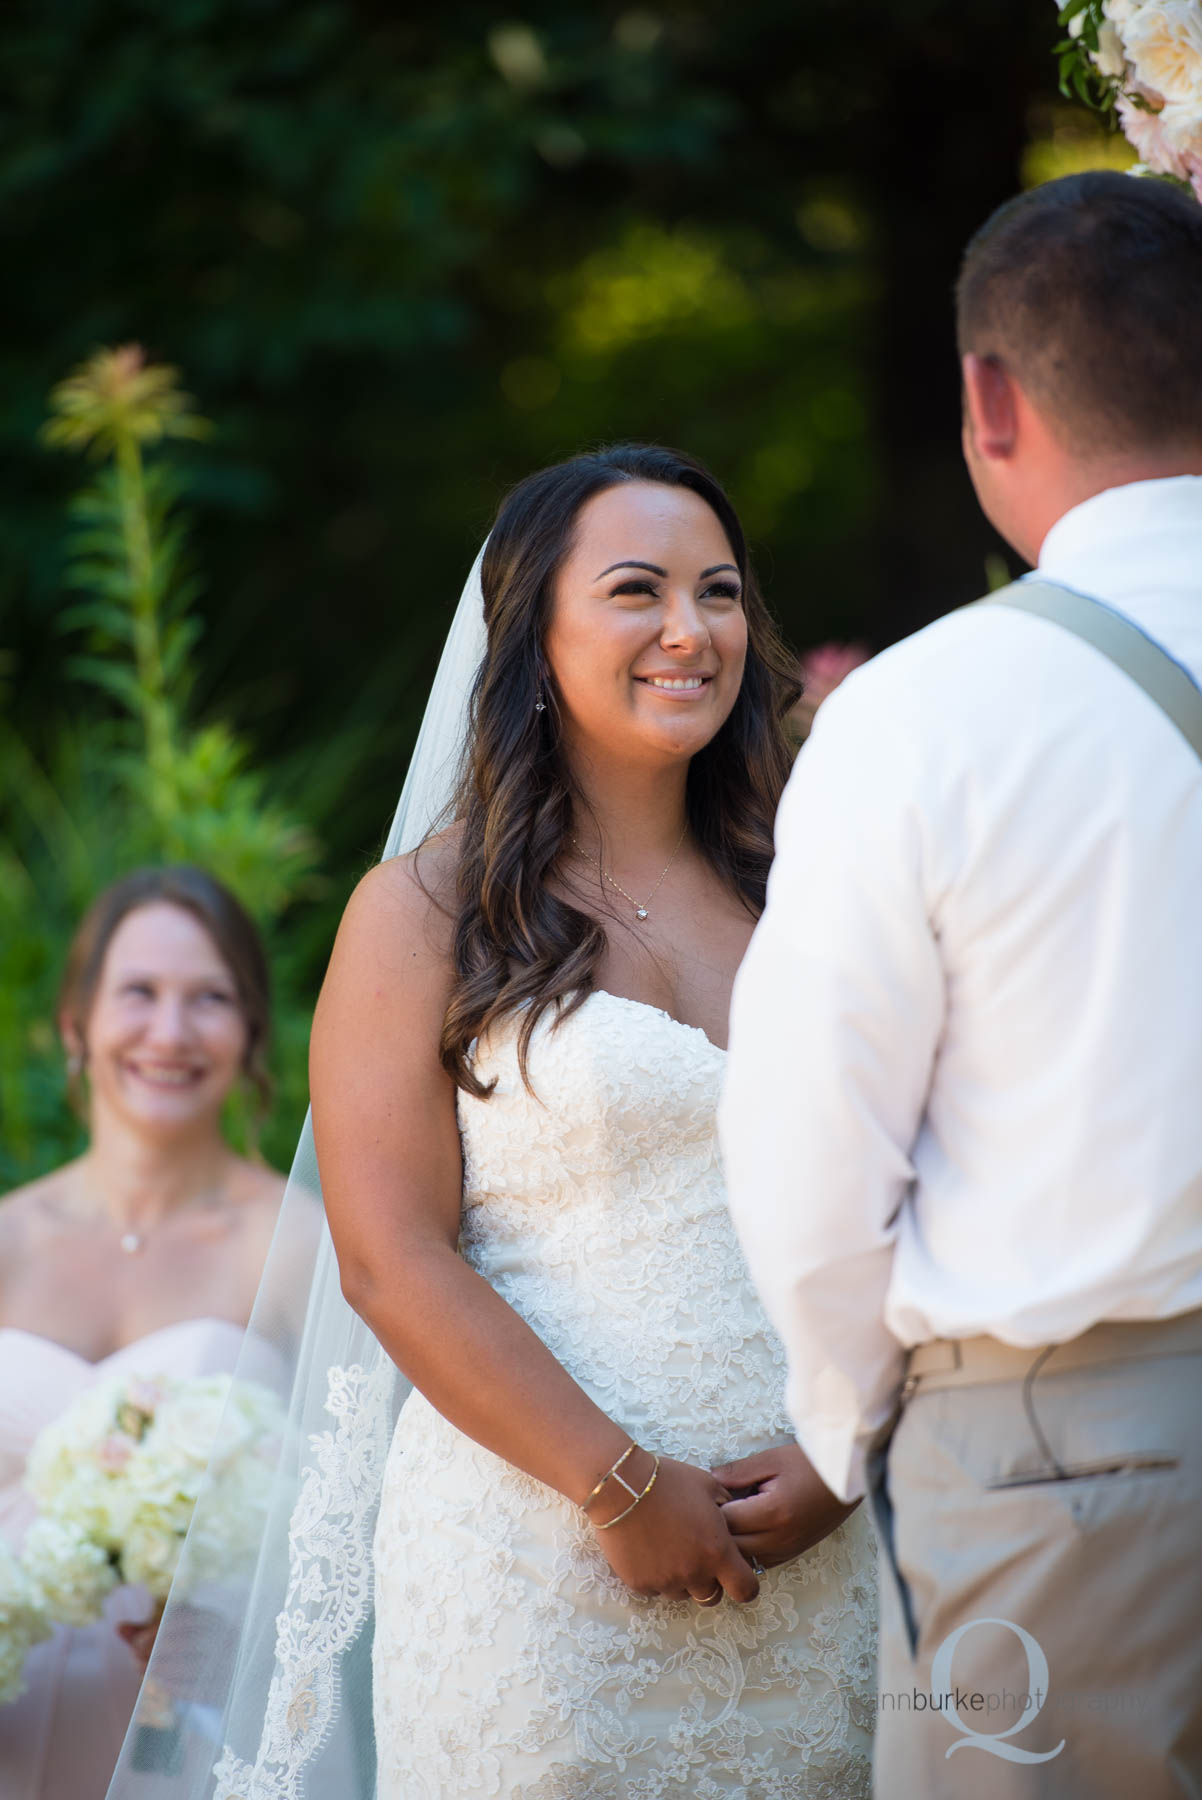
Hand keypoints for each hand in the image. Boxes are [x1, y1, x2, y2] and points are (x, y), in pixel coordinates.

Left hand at [116, 1599, 240, 1696]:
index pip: (183, 1619)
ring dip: (158, 1672)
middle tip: (134, 1661)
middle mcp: (225, 1637)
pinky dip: (172, 1687)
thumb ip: (145, 1632)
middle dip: (153, 1654)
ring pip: (188, 1668)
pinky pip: (196, 1689)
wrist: (226, 1678)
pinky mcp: (225, 1687)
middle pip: (184, 1644)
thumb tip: (118, 1627)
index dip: (154, 1633)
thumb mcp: (169, 1637)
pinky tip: (157, 1685)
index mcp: (213, 1619)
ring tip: (141, 1672)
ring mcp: (228, 1663)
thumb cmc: (189, 1652)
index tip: (135, 1646)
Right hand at [588, 1451, 759, 1605]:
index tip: (735, 1573)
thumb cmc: (668, 1480)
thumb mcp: (707, 1485)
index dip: (744, 1584)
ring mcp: (665, 1581)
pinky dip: (656, 1577)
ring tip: (669, 1549)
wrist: (621, 1486)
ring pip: (683, 1594)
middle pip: (712, 1596)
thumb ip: (726, 1506)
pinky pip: (655, 1590)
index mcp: (717, 1551)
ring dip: (682, 1579)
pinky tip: (648, 1550)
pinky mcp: (639, 1584)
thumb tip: (730, 1516)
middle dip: (709, 1581)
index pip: (745, 1590)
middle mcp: (694, 1573)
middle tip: (697, 1556)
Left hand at [711, 1442, 857, 1570]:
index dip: (710, 1510)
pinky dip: (748, 1549)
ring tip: (726, 1519)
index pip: (727, 1522)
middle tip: (708, 1510)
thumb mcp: (772, 1459)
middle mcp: (780, 1538)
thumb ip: (739, 1472)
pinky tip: (745, 1529)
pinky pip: (760, 1562)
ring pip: (745, 1560)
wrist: (846, 1478)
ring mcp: (788, 1549)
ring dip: (731, 1544)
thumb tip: (710, 1481)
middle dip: (717, 1530)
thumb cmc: (810, 1464)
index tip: (704, 1496)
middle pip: (732, 1547)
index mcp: (773, 1513)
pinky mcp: (793, 1553)